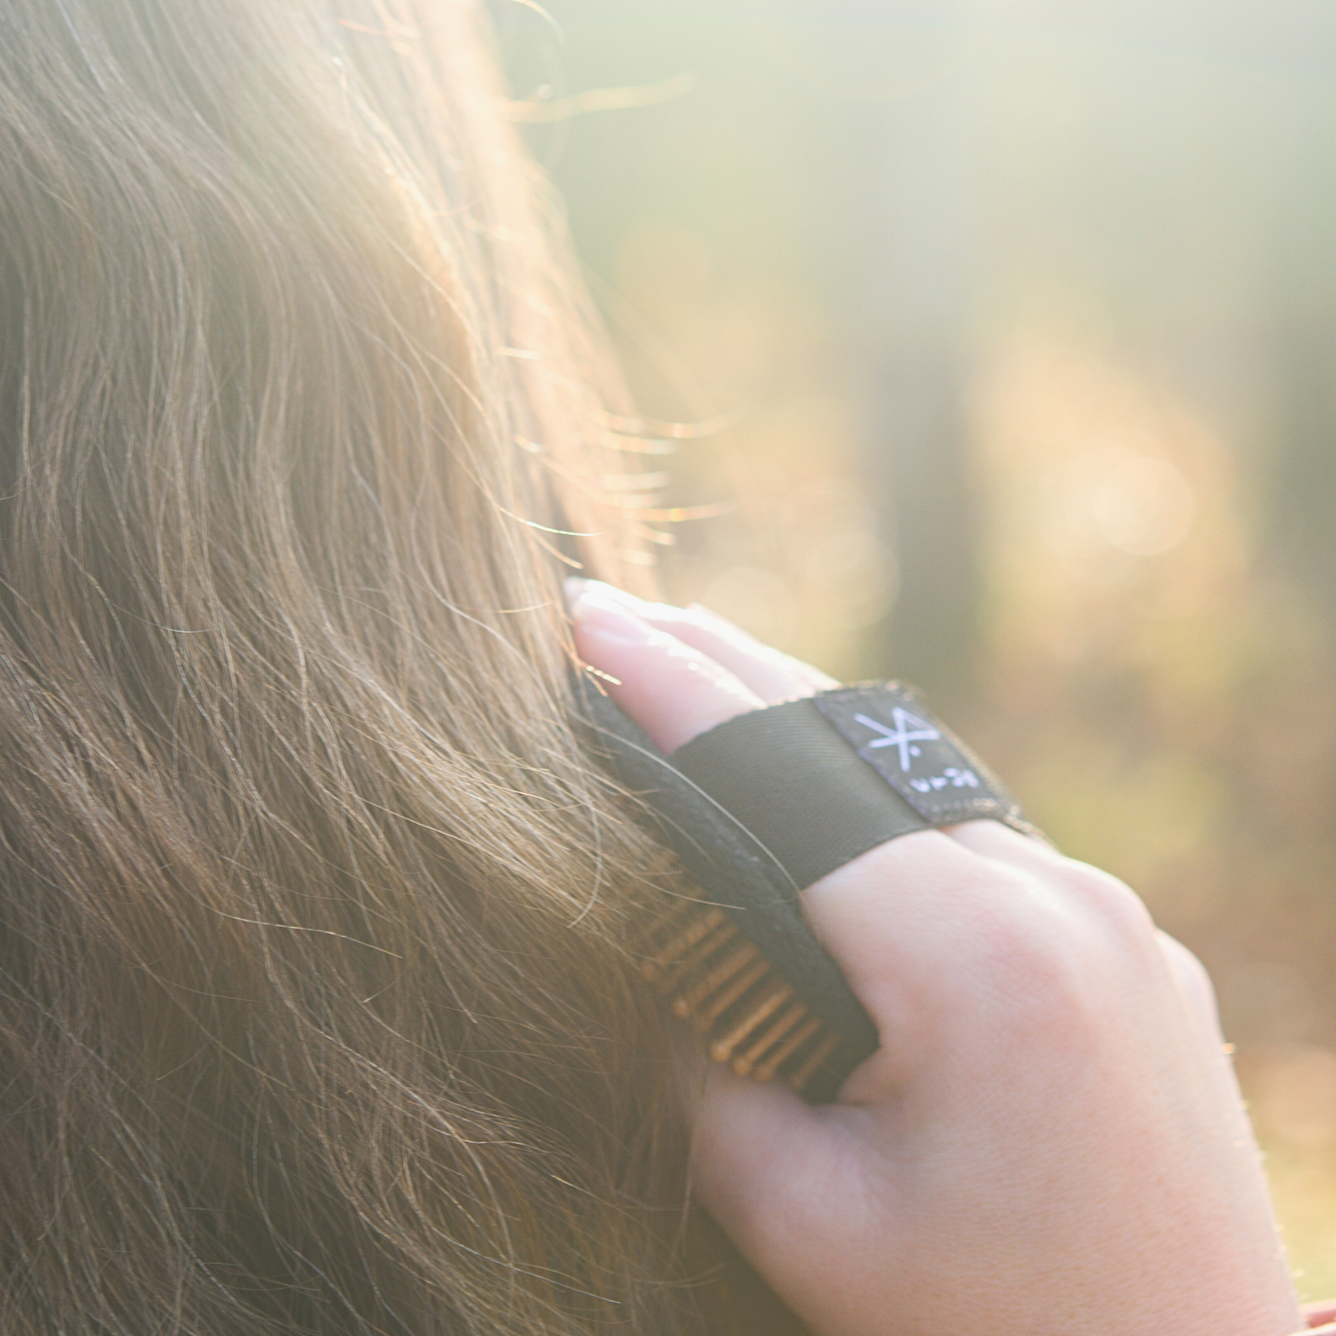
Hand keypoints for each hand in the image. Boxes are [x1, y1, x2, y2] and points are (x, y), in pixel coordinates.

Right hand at [569, 580, 1301, 1335]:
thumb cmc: (1003, 1334)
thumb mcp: (812, 1225)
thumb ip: (709, 1078)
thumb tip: (667, 959)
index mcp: (979, 956)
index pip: (789, 780)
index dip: (673, 691)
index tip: (584, 620)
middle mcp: (1058, 898)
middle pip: (857, 746)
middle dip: (724, 668)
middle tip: (616, 614)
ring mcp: (1103, 912)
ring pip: (915, 781)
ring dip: (798, 726)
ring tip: (696, 669)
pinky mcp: (1118, 943)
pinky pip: (970, 838)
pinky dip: (870, 800)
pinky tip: (810, 791)